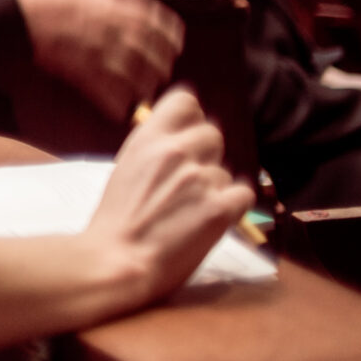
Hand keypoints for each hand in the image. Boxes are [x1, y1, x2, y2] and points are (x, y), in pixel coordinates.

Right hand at [16, 0, 182, 118]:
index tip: (175, 46)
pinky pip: (108, 95)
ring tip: (146, 92)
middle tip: (162, 72)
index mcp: (124, 9)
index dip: (172, 38)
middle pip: (155, 58)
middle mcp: (120, 35)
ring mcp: (103, 56)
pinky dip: (117, 105)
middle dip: (161, 67)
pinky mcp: (84, 73)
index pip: (162, 27)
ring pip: (137, 80)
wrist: (20, 13)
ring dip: (144, 89)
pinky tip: (121, 109)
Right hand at [85, 88, 252, 306]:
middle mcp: (176, 151)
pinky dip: (231, 207)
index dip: (191, 120)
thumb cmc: (117, 216)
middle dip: (205, 156)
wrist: (117, 258)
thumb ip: (155, 146)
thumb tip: (181, 137)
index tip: (185, 138)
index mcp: (148, 137)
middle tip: (188, 182)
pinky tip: (211, 219)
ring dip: (214, 188)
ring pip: (224, 171)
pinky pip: (242, 195)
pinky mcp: (219, 210)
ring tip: (189, 210)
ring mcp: (199, 179)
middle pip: (213, 135)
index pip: (187, 102)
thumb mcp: (127, 165)